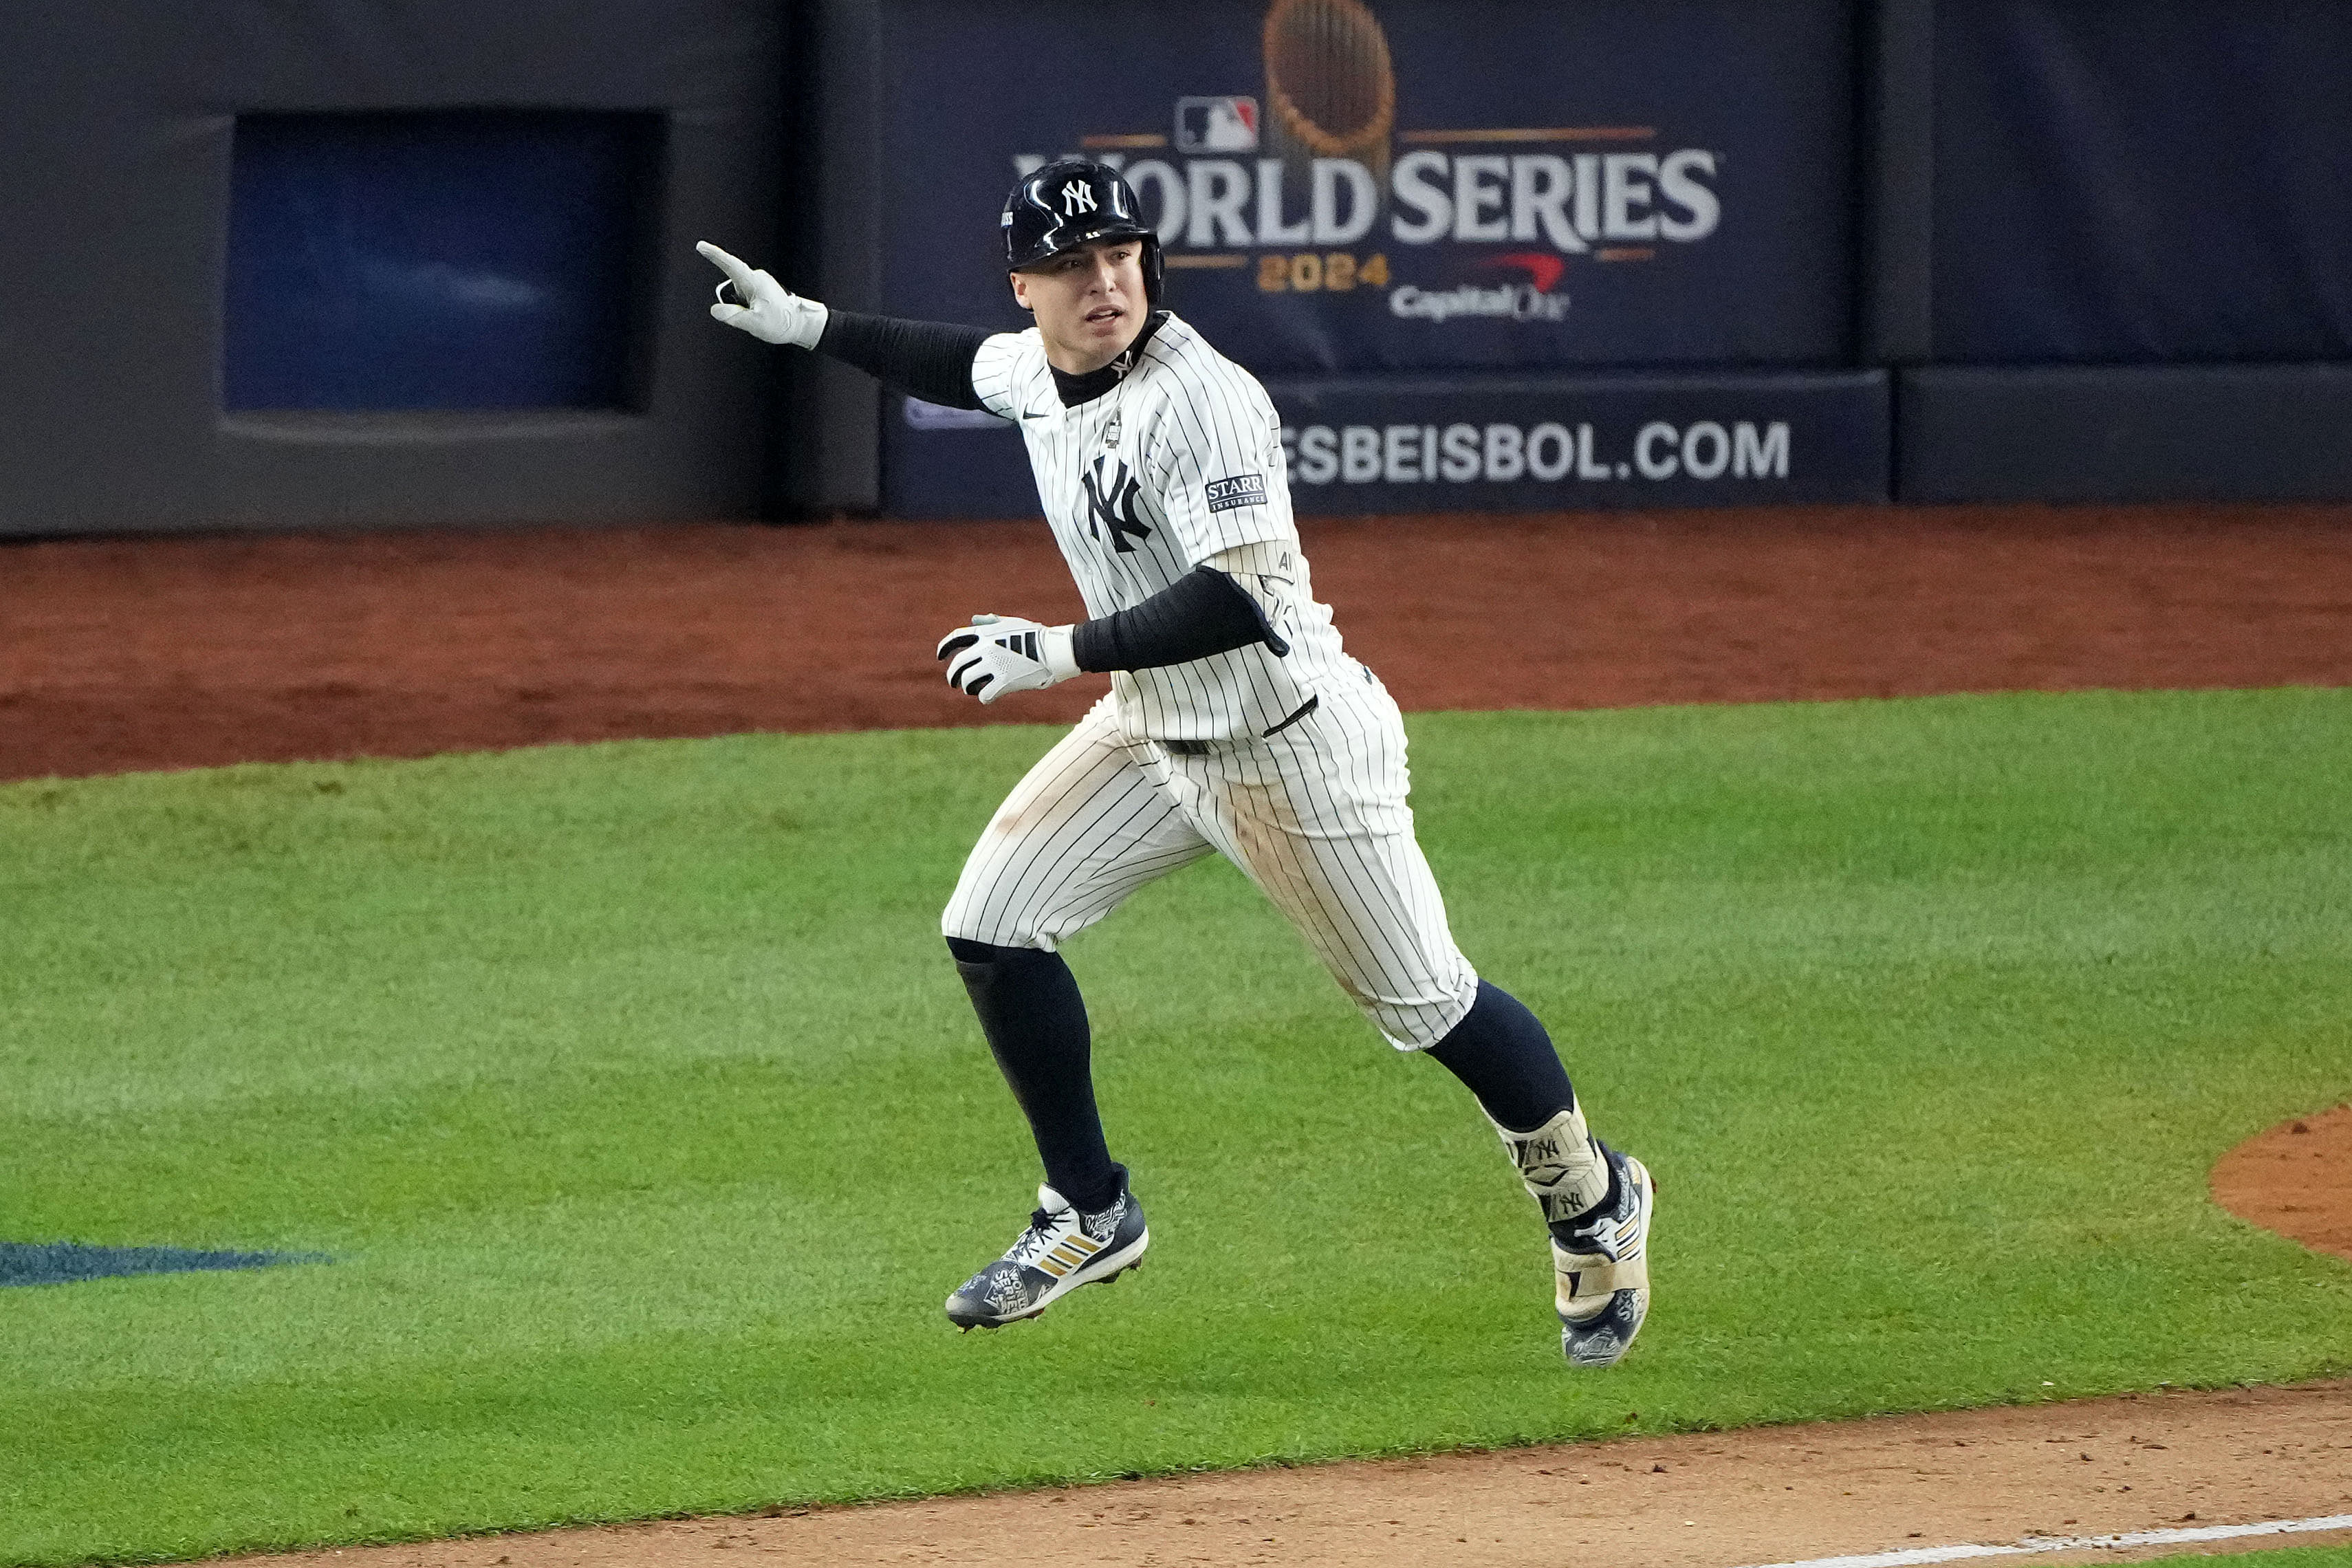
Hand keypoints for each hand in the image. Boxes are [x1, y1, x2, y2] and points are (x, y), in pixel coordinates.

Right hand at [696, 241, 827, 348]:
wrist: (802, 324)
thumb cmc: (782, 323)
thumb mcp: (755, 323)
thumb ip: (733, 316)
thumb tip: (716, 310)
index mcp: (754, 282)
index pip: (730, 265)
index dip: (715, 255)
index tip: (701, 246)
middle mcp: (757, 278)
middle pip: (731, 287)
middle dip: (734, 303)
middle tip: (751, 316)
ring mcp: (760, 282)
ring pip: (738, 294)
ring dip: (742, 306)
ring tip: (760, 315)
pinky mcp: (762, 288)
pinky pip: (745, 296)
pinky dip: (747, 306)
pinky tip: (761, 314)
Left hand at [936, 614, 1079, 703]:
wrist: (1054, 650)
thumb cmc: (1035, 635)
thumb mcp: (1011, 623)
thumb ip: (990, 622)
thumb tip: (974, 619)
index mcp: (985, 632)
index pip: (955, 638)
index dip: (943, 648)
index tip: (939, 657)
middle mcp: (986, 648)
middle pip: (958, 664)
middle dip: (952, 675)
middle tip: (953, 682)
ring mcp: (994, 665)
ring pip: (968, 681)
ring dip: (967, 687)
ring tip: (971, 689)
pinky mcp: (1004, 682)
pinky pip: (984, 694)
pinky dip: (983, 697)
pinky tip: (987, 697)